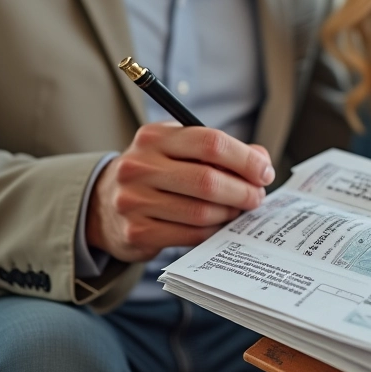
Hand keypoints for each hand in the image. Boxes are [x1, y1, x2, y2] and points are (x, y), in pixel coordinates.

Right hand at [86, 122, 274, 261]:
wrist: (106, 204)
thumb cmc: (160, 172)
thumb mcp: (183, 150)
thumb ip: (224, 151)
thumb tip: (261, 162)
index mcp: (156, 136)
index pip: (211, 142)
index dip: (245, 159)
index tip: (264, 172)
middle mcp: (139, 165)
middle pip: (208, 180)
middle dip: (242, 191)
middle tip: (257, 197)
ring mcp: (133, 200)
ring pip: (201, 211)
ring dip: (229, 214)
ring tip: (238, 211)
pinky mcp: (136, 231)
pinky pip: (190, 235)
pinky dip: (212, 232)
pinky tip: (218, 226)